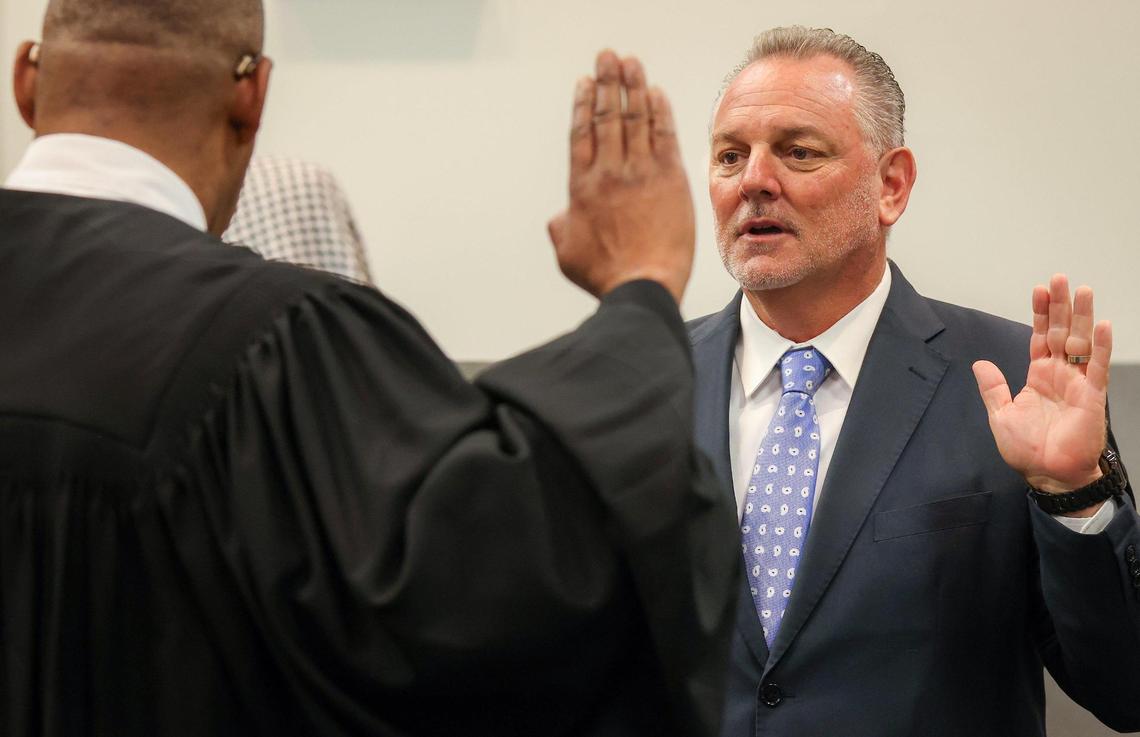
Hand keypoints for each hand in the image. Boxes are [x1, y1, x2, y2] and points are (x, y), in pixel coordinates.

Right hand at [547, 50, 694, 302]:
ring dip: (632, 86)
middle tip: (608, 57)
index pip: (582, 132)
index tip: (586, 82)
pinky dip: (659, 111)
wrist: (644, 285)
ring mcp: (641, 173)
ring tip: (630, 63)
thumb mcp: (567, 253)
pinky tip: (656, 93)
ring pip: (635, 118)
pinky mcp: (670, 179)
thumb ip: (561, 228)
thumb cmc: (605, 276)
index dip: (584, 103)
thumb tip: (559, 217)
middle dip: (607, 82)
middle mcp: (609, 172)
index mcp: (582, 187)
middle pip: (607, 116)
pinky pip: (664, 135)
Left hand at [973, 275, 1110, 501]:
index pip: (1039, 336)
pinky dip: (1100, 346)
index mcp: (1038, 376)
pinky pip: (1097, 366)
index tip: (1039, 289)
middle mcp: (1059, 374)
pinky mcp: (1092, 395)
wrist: (1048, 474)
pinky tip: (1101, 325)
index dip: (1040, 314)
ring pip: (1081, 341)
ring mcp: (1078, 382)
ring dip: (1082, 316)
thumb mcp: (1001, 415)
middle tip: (1060, 278)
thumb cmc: (1027, 449)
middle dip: (1061, 305)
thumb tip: (979, 363)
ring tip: (1082, 290)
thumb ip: (993, 388)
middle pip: (1061, 331)